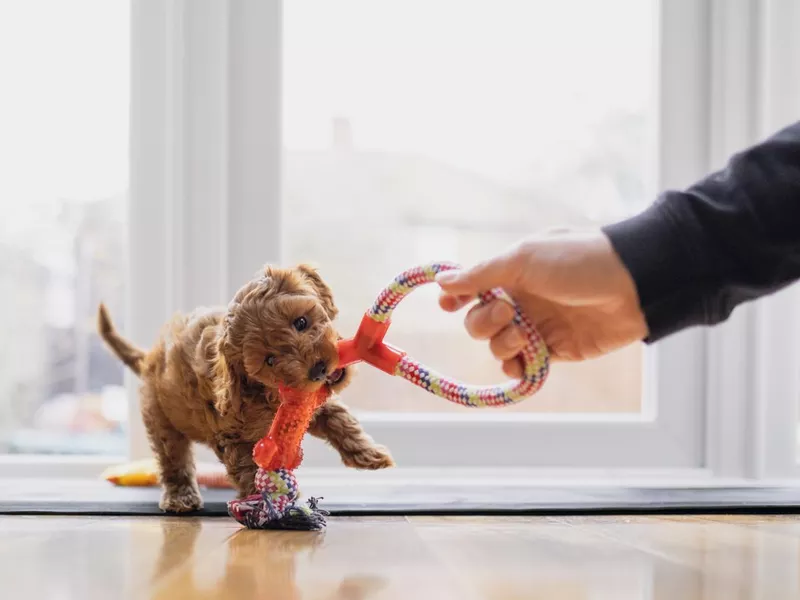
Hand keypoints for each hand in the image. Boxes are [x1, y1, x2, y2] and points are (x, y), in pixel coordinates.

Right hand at [436, 229, 647, 376]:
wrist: (633, 285)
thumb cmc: (577, 261)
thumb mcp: (525, 258)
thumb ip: (482, 273)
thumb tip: (442, 281)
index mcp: (510, 272)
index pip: (471, 288)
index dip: (456, 297)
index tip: (448, 305)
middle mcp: (520, 299)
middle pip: (478, 321)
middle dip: (484, 321)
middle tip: (508, 310)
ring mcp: (536, 326)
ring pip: (497, 345)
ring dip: (501, 343)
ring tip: (525, 334)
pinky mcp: (555, 350)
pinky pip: (522, 365)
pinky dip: (516, 367)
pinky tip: (521, 363)